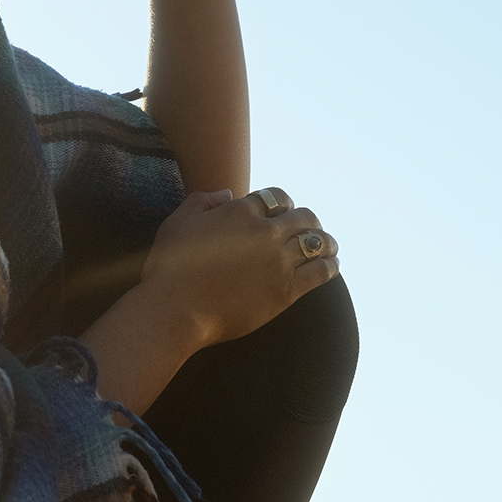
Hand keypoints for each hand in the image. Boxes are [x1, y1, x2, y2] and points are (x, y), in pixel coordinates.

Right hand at [138, 187, 339, 348]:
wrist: (177, 308)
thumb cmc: (171, 266)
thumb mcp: (178, 221)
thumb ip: (204, 201)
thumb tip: (229, 194)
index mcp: (240, 211)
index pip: (276, 196)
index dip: (282, 203)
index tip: (282, 212)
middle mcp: (265, 231)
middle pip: (304, 216)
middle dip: (308, 220)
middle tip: (309, 228)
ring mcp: (279, 261)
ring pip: (318, 241)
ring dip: (325, 241)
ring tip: (328, 246)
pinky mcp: (287, 290)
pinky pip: (321, 271)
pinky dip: (330, 266)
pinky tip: (331, 266)